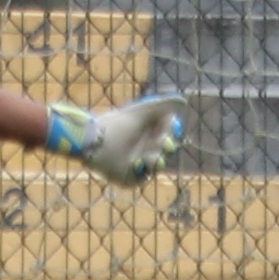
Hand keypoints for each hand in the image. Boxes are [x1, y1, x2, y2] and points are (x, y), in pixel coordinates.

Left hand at [65, 94, 183, 184]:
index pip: (166, 134)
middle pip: (164, 150)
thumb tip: (183, 101)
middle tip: (163, 142)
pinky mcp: (128, 179)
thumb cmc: (117, 124)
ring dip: (157, 159)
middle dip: (167, 146)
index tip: (171, 127)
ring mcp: (135, 164)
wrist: (95, 141)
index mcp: (144, 132)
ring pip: (157, 165)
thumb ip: (163, 104)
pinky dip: (144, 171)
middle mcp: (140, 148)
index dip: (171, 132)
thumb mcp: (142, 111)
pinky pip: (143, 179)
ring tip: (149, 154)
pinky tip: (138, 162)